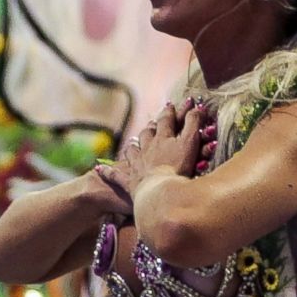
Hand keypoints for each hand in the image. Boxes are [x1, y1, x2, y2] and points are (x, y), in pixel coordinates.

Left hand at [95, 99, 216, 201]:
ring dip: (134, 144)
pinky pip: (116, 175)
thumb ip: (193, 124)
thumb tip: (198, 107)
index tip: (172, 105)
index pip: (166, 120)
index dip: (170, 112)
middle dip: (152, 126)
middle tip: (154, 123)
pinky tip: (99, 170)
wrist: (160, 191)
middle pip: (148, 133)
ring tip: (134, 142)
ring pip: (133, 149)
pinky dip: (108, 172)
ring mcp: (136, 163)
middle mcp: (147, 147)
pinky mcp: (129, 181)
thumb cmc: (177, 168)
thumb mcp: (190, 142)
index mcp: (163, 138)